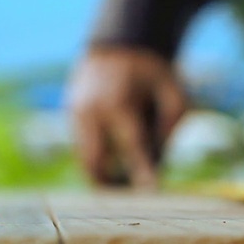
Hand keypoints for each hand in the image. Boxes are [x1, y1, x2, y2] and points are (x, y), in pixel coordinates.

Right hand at [68, 47, 185, 187]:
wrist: (117, 45)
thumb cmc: (151, 71)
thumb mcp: (173, 89)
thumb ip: (171, 123)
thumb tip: (159, 161)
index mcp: (119, 102)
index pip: (132, 147)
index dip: (142, 172)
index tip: (151, 194)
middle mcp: (91, 110)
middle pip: (96, 162)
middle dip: (111, 184)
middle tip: (133, 197)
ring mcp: (75, 113)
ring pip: (84, 159)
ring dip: (102, 175)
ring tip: (125, 183)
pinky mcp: (69, 116)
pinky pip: (82, 147)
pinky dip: (97, 159)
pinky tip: (115, 162)